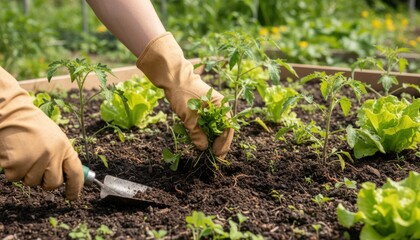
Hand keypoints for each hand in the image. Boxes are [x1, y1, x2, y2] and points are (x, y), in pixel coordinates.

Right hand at [0, 67, 83, 199]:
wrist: (12, 114)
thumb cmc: (33, 126)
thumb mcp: (55, 138)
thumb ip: (61, 156)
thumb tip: (68, 178)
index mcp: (65, 147)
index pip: (76, 173)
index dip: (75, 187)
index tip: (72, 196)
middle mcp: (53, 155)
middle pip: (53, 183)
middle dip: (45, 181)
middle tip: (37, 168)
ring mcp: (35, 160)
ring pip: (32, 182)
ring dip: (26, 173)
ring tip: (24, 153)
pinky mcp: (18, 163)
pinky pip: (15, 177)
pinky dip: (12, 170)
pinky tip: (14, 154)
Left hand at [137, 33, 233, 157]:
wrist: (173, 77)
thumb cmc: (182, 93)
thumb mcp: (189, 115)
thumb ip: (197, 133)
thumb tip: (203, 148)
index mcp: (221, 105)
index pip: (228, 129)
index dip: (223, 143)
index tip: (217, 154)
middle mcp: (220, 106)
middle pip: (224, 128)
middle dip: (220, 143)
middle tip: (216, 156)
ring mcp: (212, 106)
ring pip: (216, 126)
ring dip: (214, 138)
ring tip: (210, 151)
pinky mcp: (204, 108)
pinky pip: (209, 122)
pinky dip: (207, 132)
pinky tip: (203, 140)